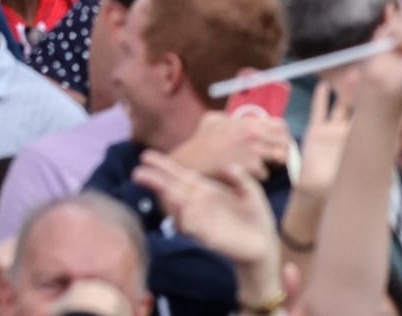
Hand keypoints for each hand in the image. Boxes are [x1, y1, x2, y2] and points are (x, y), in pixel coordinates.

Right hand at [133, 143, 291, 288]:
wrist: (263, 245)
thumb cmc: (255, 217)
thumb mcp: (252, 192)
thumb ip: (241, 178)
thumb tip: (229, 166)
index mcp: (204, 189)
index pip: (180, 175)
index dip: (163, 165)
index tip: (145, 156)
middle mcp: (197, 202)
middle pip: (172, 189)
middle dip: (155, 181)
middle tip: (137, 173)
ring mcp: (200, 219)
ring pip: (179, 208)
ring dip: (170, 200)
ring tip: (163, 190)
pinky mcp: (207, 236)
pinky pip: (192, 227)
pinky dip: (186, 220)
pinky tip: (182, 212)